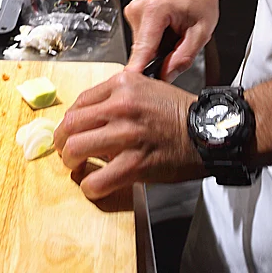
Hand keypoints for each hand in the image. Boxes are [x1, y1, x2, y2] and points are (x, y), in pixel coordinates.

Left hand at [54, 71, 203, 199]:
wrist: (209, 132)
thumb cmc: (178, 112)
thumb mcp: (145, 88)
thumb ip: (116, 97)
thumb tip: (90, 116)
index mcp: (122, 85)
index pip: (79, 102)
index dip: (69, 121)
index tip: (69, 131)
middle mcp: (121, 106)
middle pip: (70, 125)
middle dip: (62, 141)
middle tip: (66, 151)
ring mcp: (126, 135)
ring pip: (76, 148)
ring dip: (70, 162)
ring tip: (76, 167)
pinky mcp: (135, 163)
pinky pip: (98, 179)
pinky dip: (89, 186)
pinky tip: (93, 185)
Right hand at [124, 0, 219, 79]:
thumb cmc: (199, 0)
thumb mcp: (201, 32)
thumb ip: (183, 57)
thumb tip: (165, 76)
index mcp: (155, 10)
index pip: (143, 49)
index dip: (138, 71)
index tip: (131, 87)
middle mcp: (138, 9)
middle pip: (142, 51)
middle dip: (157, 60)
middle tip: (177, 52)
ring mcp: (132, 12)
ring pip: (140, 47)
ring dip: (156, 51)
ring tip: (173, 39)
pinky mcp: (132, 15)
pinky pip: (141, 40)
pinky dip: (153, 43)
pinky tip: (165, 35)